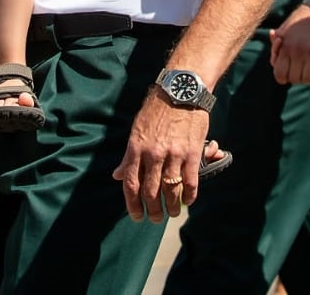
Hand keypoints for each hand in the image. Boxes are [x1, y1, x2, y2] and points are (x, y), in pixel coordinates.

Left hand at [112, 91, 210, 221]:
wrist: (181, 90)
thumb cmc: (157, 109)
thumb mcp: (136, 130)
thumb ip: (128, 156)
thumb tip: (117, 175)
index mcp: (136, 148)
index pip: (131, 184)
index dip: (132, 205)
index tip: (137, 216)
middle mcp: (153, 154)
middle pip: (151, 192)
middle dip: (153, 210)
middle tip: (156, 219)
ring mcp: (174, 154)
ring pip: (171, 190)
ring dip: (172, 207)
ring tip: (172, 213)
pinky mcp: (192, 153)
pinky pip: (190, 181)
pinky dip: (190, 195)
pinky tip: (188, 200)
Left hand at [268, 5, 309, 84]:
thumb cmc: (300, 19)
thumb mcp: (284, 29)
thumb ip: (277, 46)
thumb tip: (273, 60)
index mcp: (285, 47)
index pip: (279, 74)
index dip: (282, 77)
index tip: (287, 74)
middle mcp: (297, 52)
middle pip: (294, 79)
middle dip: (296, 78)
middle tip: (300, 72)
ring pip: (308, 79)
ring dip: (309, 79)